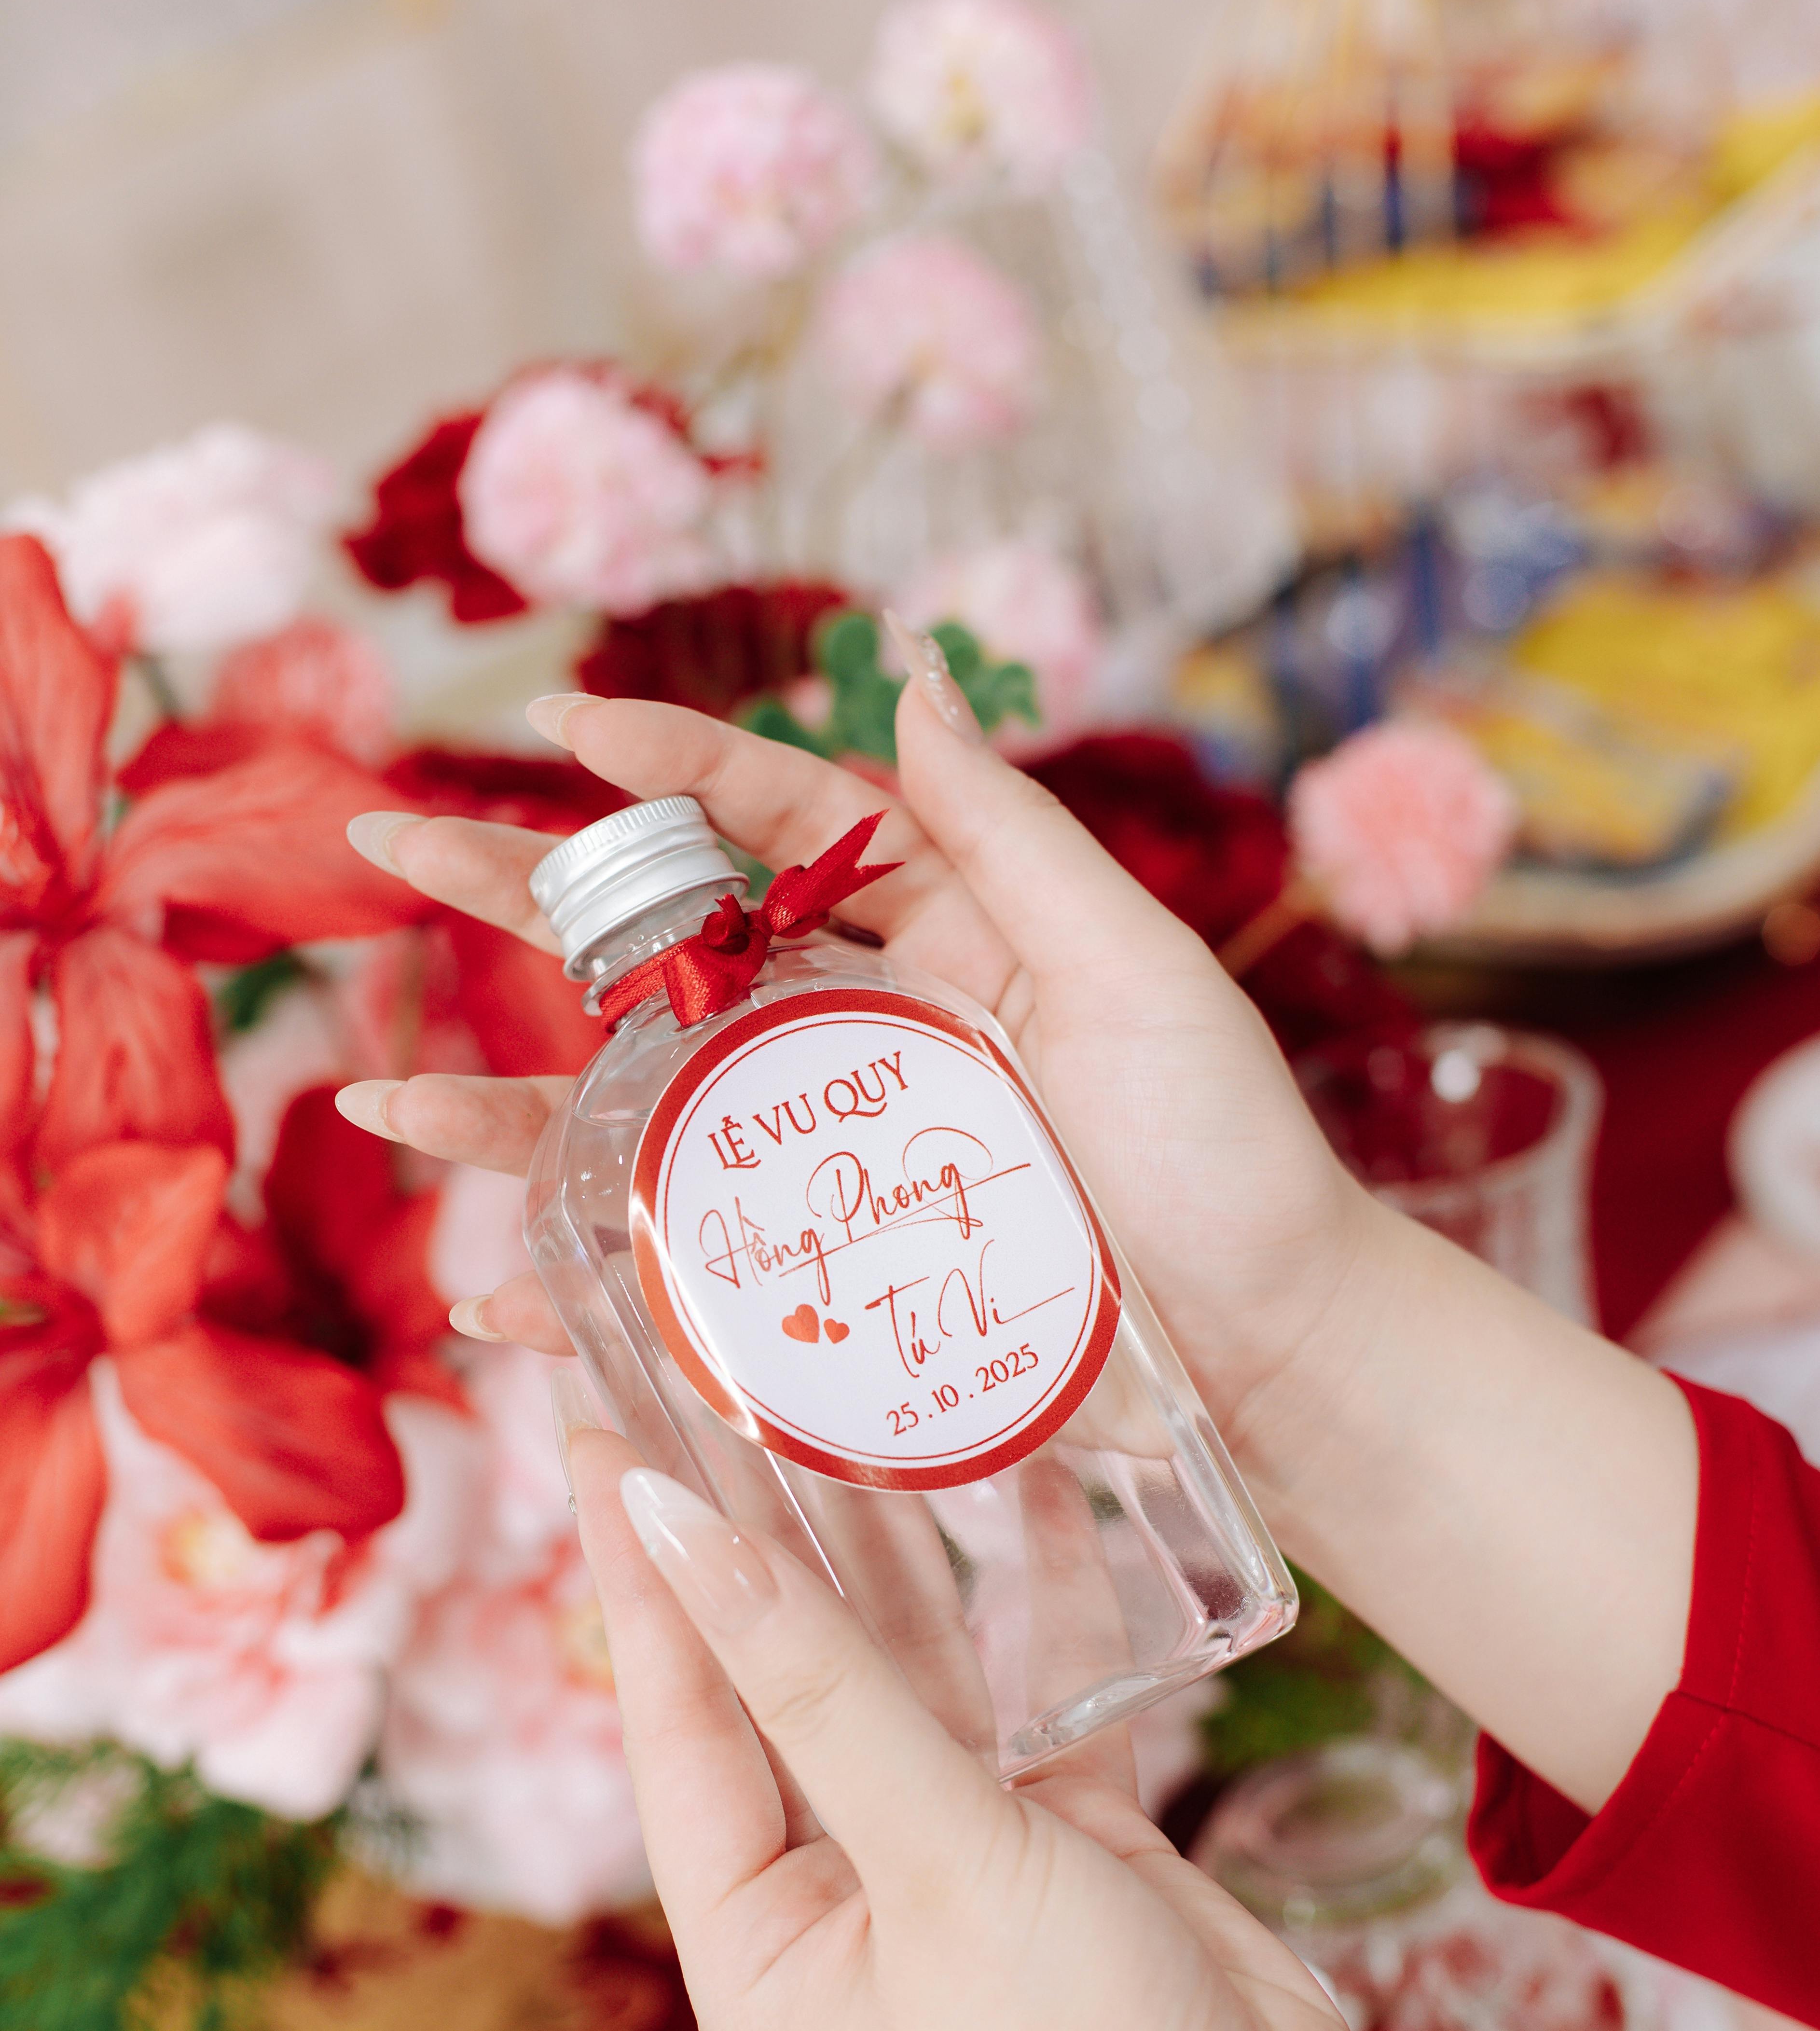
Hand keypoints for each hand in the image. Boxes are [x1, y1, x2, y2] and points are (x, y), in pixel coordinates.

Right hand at [339, 678, 1373, 1434]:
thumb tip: (912, 686)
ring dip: (500, 1118)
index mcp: (939, 938)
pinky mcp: (826, 1289)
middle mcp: (859, 1040)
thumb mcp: (1140, 970)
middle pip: (661, 953)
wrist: (1272, 1344)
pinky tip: (495, 1298)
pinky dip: (582, 1294)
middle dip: (520, 898)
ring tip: (381, 1111)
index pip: (778, 823)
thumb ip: (1015, 837)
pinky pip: (677, 1280)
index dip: (670, 766)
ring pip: (635, 1125)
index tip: (561, 722)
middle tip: (386, 841)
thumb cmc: (1228, 1153)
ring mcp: (827, 1169)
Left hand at [556, 1375, 1657, 2030]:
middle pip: (781, 1685)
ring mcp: (951, 1874)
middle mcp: (837, 1904)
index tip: (606, 1427)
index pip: (673, 1717)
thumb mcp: (935, 1860)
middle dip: (765, 1543)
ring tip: (861, 1403)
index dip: (643, 1568)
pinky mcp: (1059, 1851)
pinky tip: (1039, 1496)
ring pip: (907, 1681)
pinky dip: (1039, 1613)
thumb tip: (673, 1527)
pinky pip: (1027, 1705)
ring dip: (898, 1559)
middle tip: (727, 1385)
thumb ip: (816, 1678)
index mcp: (757, 1945)